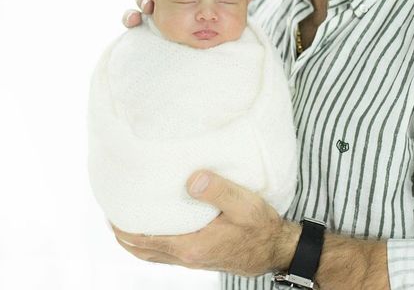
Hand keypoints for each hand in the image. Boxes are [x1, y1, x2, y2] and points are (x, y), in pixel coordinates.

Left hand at [112, 171, 299, 276]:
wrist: (275, 251)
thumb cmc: (260, 227)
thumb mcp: (244, 204)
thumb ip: (217, 190)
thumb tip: (191, 179)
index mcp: (192, 246)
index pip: (146, 239)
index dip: (125, 228)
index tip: (112, 210)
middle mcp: (187, 257)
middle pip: (142, 251)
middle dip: (123, 235)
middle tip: (112, 214)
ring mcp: (192, 260)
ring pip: (152, 255)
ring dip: (135, 241)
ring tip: (126, 221)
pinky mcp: (200, 258)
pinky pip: (165, 254)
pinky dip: (151, 245)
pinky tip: (157, 230)